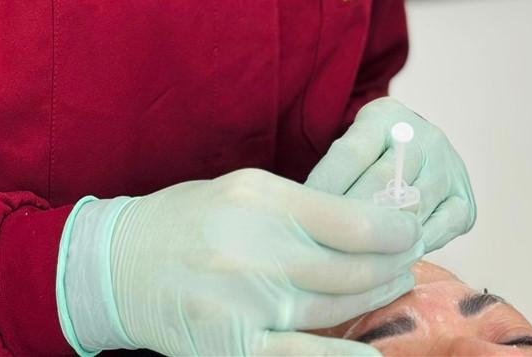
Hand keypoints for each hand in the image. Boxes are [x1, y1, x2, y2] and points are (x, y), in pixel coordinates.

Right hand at [63, 167, 422, 355]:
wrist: (120, 265)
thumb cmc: (188, 221)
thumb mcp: (242, 191)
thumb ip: (301, 205)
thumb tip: (366, 219)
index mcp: (259, 200)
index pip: (349, 220)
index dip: (392, 227)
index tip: (410, 226)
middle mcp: (255, 249)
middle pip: (349, 266)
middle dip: (391, 263)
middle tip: (411, 256)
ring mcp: (245, 302)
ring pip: (332, 306)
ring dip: (373, 297)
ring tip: (395, 283)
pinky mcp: (232, 346)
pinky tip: (371, 355)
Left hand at [305, 97, 475, 252]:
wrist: (415, 145)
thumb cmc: (371, 151)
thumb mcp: (352, 141)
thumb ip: (335, 166)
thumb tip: (303, 204)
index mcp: (386, 116)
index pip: (350, 154)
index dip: (325, 187)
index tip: (303, 212)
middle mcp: (425, 137)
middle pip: (382, 183)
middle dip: (350, 216)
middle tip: (324, 242)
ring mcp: (449, 169)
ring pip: (410, 210)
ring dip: (379, 238)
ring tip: (350, 259)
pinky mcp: (465, 202)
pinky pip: (438, 231)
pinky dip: (412, 246)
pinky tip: (388, 259)